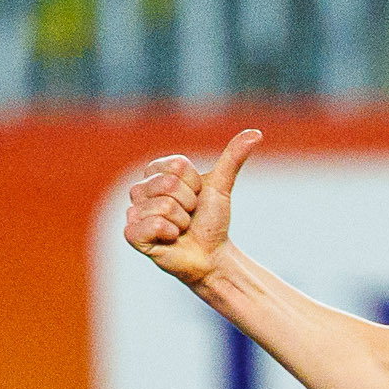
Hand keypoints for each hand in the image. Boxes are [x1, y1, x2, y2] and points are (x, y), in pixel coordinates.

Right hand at [122, 127, 262, 285]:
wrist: (211, 255)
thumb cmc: (212, 220)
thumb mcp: (222, 185)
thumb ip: (233, 156)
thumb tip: (256, 132)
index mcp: (157, 172)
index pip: (177, 166)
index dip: (194, 185)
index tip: (196, 197)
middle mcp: (140, 189)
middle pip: (168, 184)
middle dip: (189, 204)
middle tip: (189, 216)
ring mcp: (134, 212)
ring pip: (163, 206)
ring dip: (182, 222)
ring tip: (180, 229)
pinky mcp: (132, 234)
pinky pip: (151, 225)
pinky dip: (169, 234)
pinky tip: (169, 239)